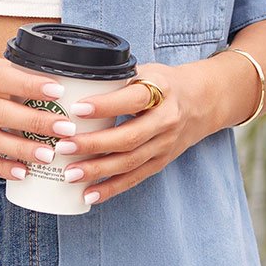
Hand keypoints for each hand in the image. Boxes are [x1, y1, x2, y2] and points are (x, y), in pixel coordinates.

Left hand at [49, 61, 217, 205]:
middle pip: (129, 137)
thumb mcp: (147, 70)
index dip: (104, 105)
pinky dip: (111, 188)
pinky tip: (88, 195)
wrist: (202, 102)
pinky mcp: (161, 162)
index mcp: (161, 90)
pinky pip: (135, 178)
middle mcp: (166, 120)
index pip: (132, 99)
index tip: (76, 109)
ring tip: (69, 174)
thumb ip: (118, 77)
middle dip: (94, 145)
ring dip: (98, 170)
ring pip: (130, 162)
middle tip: (64, 147)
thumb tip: (76, 80)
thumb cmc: (163, 84)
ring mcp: (165, 144)